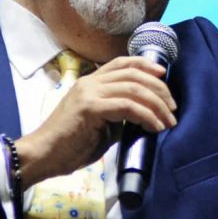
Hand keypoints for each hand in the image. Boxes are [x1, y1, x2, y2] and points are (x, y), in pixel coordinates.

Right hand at [15, 55, 177, 186]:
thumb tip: (144, 115)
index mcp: (91, 82)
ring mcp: (89, 92)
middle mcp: (91, 81)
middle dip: (159, 89)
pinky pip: (127, 106)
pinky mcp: (90, 107)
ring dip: (157, 105)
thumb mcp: (101, 124)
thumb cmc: (71, 145)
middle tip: (173, 108)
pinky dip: (146, 116)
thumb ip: (119, 114)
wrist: (44, 156)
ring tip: (168, 121)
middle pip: (134, 74)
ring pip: (134, 89)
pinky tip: (155, 127)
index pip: (123, 63)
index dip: (146, 66)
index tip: (164, 77)